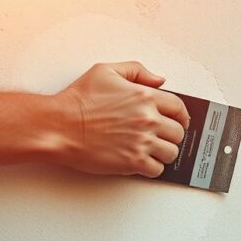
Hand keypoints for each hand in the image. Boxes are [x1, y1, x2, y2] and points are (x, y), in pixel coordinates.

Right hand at [52, 61, 189, 177]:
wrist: (59, 125)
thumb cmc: (79, 99)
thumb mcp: (106, 71)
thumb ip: (137, 71)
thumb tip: (160, 81)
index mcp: (145, 96)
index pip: (179, 108)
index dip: (181, 116)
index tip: (180, 122)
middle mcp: (148, 120)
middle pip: (178, 133)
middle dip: (171, 135)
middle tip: (160, 137)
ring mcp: (142, 142)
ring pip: (171, 152)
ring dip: (163, 152)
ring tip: (151, 150)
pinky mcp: (133, 161)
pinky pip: (157, 169)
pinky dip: (152, 168)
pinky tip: (142, 162)